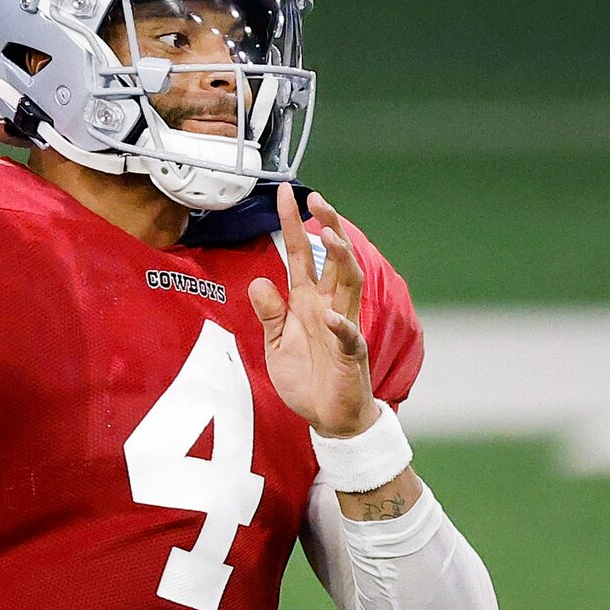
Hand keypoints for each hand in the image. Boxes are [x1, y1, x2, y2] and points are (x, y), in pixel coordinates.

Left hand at [248, 189, 375, 438]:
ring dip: (342, 259)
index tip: (285, 192)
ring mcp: (343, 326)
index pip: (301, 253)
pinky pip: (349, 335)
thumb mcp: (276, 344)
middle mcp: (329, 305)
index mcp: (307, 300)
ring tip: (330, 237)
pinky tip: (332, 316)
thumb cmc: (306, 378)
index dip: (294, 223)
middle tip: (316, 200)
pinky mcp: (350, 354)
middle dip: (327, 226)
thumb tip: (258, 282)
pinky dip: (341, 325)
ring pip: (350, 283)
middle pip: (334, 257)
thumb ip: (269, 313)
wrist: (327, 417)